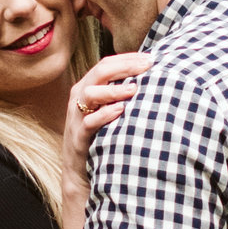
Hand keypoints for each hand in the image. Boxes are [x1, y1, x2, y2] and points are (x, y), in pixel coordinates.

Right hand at [62, 48, 150, 165]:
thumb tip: (150, 79)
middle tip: (147, 66)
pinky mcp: (79, 136)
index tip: (151, 58)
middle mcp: (79, 97)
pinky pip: (89, 121)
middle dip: (125, 67)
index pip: (106, 64)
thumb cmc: (99, 135)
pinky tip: (121, 110)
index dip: (128, 59)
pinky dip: (104, 114)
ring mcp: (77, 116)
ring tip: (135, 88)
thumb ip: (120, 94)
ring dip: (114, 89)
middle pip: (99, 72)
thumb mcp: (106, 110)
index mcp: (87, 87)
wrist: (78, 170)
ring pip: (91, 94)